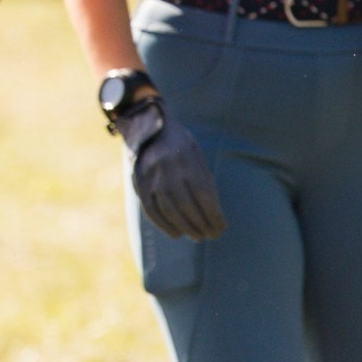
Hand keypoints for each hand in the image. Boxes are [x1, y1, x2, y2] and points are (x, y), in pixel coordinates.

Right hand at [121, 103, 226, 239]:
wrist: (147, 126)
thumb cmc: (179, 144)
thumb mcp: (195, 154)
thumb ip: (203, 180)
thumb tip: (214, 214)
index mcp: (187, 159)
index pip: (204, 195)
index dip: (214, 215)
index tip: (221, 228)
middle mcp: (169, 169)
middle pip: (188, 206)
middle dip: (202, 225)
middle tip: (211, 236)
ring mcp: (152, 177)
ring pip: (170, 211)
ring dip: (186, 228)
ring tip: (197, 236)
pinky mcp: (139, 183)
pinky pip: (151, 210)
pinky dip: (164, 225)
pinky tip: (176, 233)